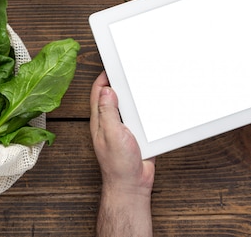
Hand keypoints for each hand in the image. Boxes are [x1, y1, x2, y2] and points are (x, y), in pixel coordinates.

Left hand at [90, 71, 154, 236]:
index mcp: (100, 120)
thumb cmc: (118, 164)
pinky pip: (140, 119)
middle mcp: (110, 123)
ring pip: (128, 107)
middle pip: (113, 97)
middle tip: (129, 70)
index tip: (112, 65)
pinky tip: (152, 106)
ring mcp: (123, 129)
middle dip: (120, 83)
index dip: (104, 77)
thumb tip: (106, 90)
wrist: (132, 185)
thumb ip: (108, 111)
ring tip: (141, 84)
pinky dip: (145, 112)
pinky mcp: (136, 136)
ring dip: (134, 97)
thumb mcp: (111, 133)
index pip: (98, 93)